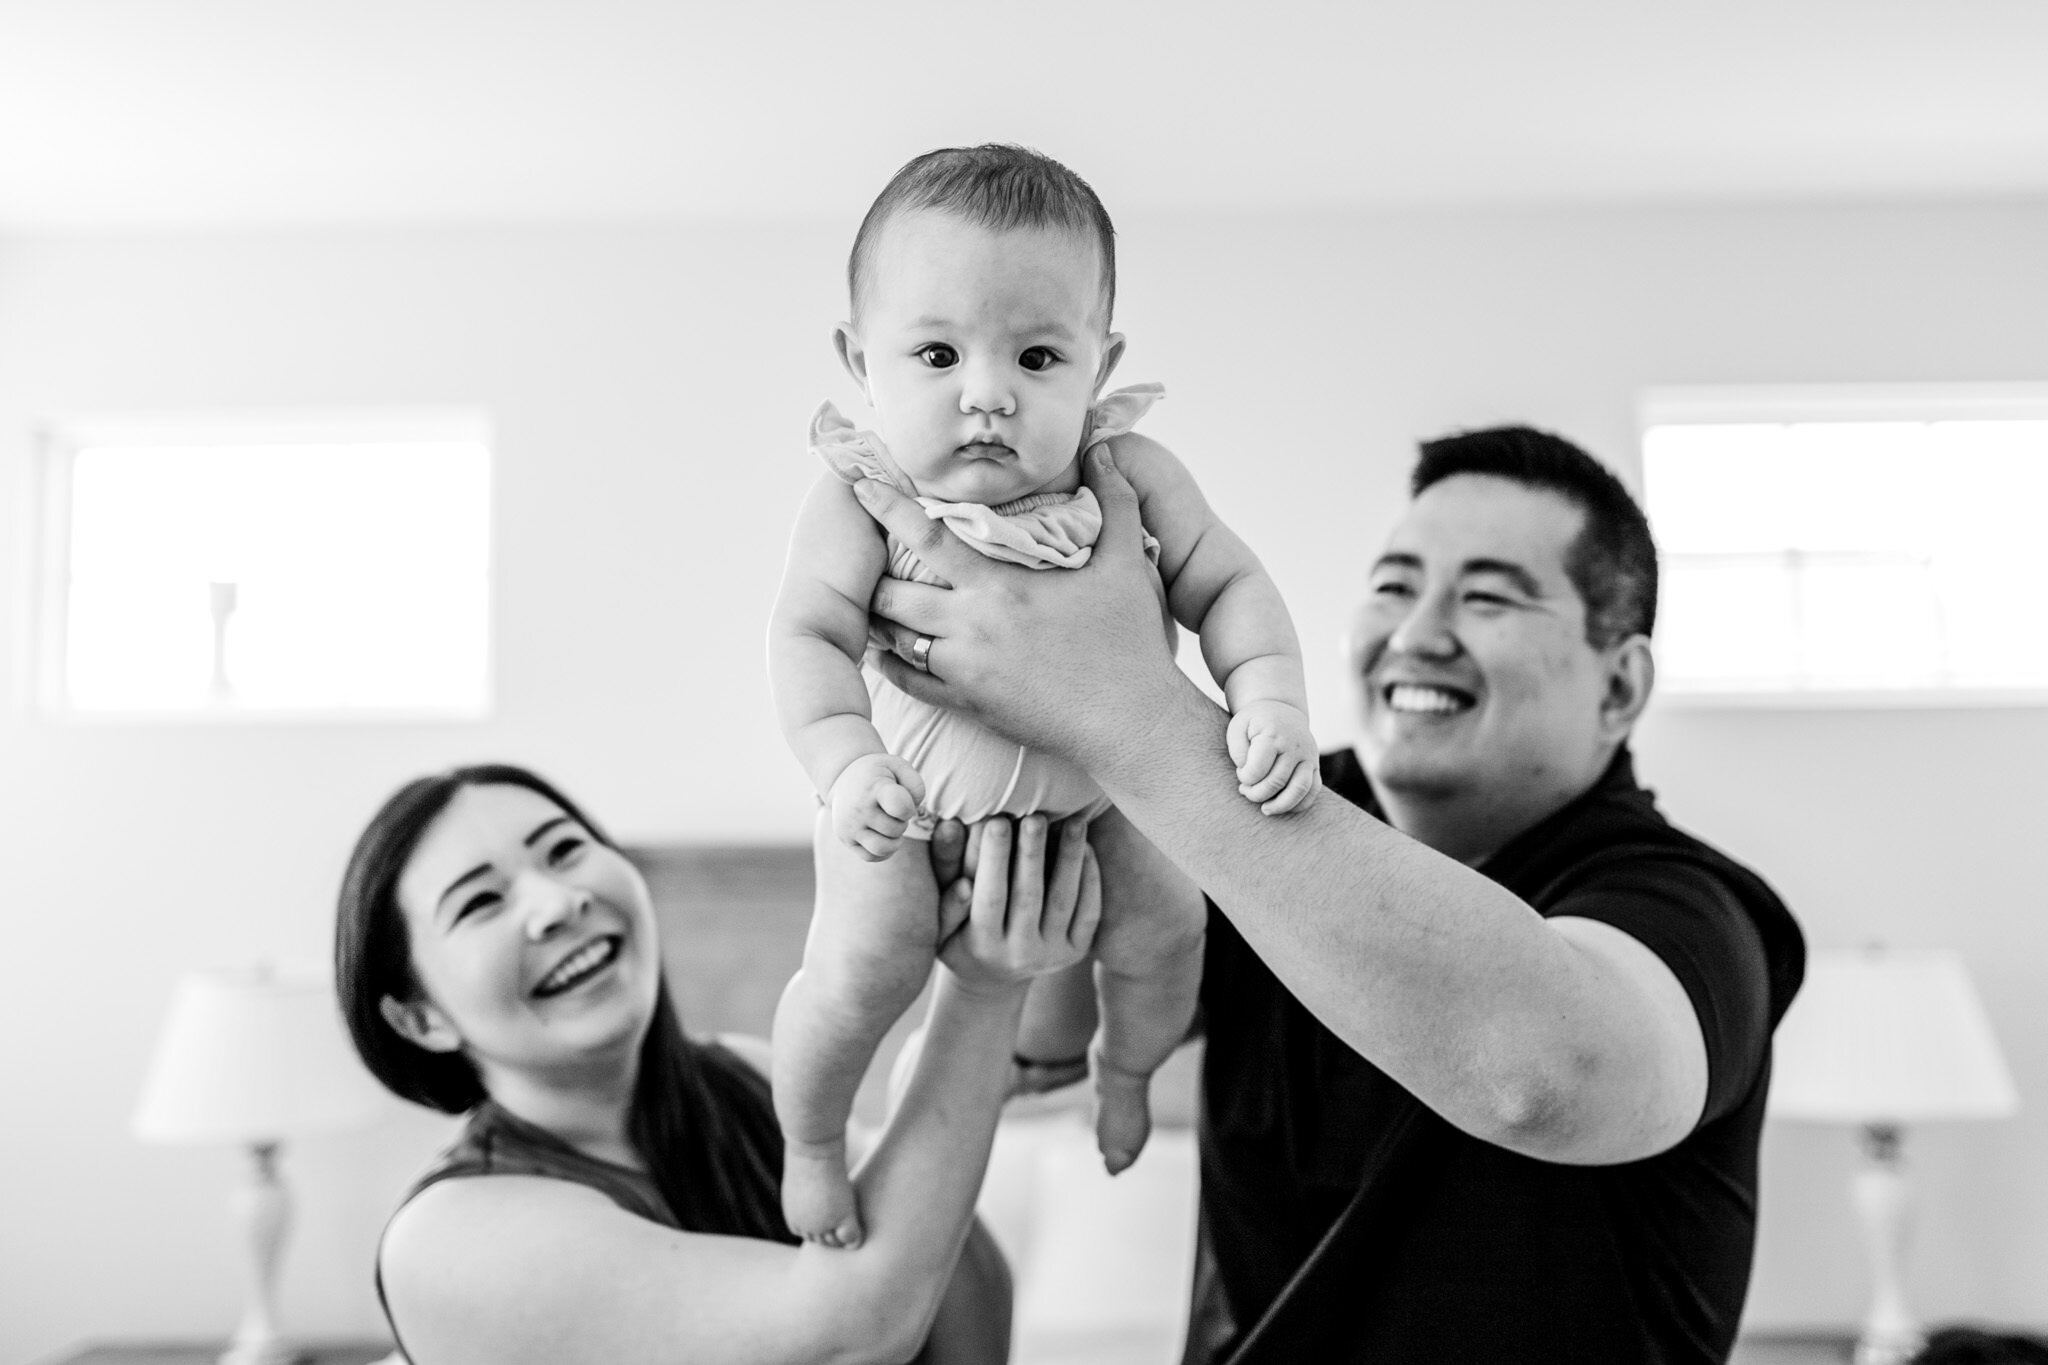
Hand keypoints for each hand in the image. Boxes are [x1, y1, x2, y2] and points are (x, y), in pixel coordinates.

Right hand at [828, 752, 926, 859]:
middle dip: (902, 821)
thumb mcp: (899, 767)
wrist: (844, 779)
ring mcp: (849, 826)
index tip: (900, 798)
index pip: (901, 808)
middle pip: (896, 830)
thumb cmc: (879, 774)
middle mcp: (859, 809)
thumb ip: (916, 785)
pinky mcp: (846, 839)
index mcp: (874, 788)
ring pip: (884, 848)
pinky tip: (881, 834)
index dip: (909, 807)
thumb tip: (913, 810)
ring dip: (894, 839)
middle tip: (892, 809)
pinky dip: (883, 850)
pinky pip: (872, 857)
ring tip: (888, 824)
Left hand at [854, 447, 1184, 767]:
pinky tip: (885, 652)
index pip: (929, 537)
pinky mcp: (969, 706)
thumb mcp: (1126, 565)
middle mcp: (972, 627)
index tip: (860, 487)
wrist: (1131, 722)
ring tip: (867, 601)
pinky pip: (911, 683)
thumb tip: (1105, 449)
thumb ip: (1115, 501)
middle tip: (858, 557)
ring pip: (896, 640)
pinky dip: (892, 665)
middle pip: (893, 595)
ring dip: (879, 619)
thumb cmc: (1130, 643)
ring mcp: (966, 671)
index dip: (889, 509)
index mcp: (1001, 587)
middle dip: (870, 575)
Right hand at [936, 814, 1101, 991]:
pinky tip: (1088, 847)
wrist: (993, 980)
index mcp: (981, 945)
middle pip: (1028, 897)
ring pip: (1062, 901)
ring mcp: (1050, 955)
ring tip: (1073, 822)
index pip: (988, 897)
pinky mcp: (1076, 951)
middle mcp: (1018, 954)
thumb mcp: (938, 913)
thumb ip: (942, 871)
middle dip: (1032, 853)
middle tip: (1035, 816)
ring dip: (1069, 858)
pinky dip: (1090, 879)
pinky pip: (1088, 912)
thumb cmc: (958, 934)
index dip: (992, 859)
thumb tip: (951, 828)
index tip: (994, 819)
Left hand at [1226, 699, 1318, 814]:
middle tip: (1245, 790)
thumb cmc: (1255, 723)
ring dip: (1280, 805)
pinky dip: (1299, 804)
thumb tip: (1245, 770)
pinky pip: (1313, 790)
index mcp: (1273, 735)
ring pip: (1300, 789)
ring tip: (1265, 809)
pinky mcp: (1316, 765)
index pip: (1257, 770)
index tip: (1240, 774)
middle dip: (1256, 794)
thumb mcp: (1238, 726)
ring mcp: (1309, 756)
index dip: (1244, 779)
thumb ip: (1237, 749)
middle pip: (1276, 782)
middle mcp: (1295, 746)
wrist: (1282, 710)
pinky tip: (1283, 807)